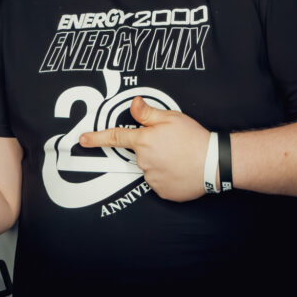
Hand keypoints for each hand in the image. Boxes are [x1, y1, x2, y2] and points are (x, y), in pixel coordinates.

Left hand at [78, 97, 209, 201]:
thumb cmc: (194, 138)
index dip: (96, 138)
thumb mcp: (171, 118)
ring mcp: (152, 178)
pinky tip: (182, 170)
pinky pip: (160, 182)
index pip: (115, 137)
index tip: (82, 139)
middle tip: (173, 146)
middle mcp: (144, 161)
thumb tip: (133, 104)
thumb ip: (147, 113)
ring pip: (150, 168)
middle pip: (140, 153)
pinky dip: (169, 176)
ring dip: (161, 163)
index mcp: (143, 141)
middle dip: (152, 149)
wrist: (214, 163)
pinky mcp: (163, 192)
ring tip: (180, 158)